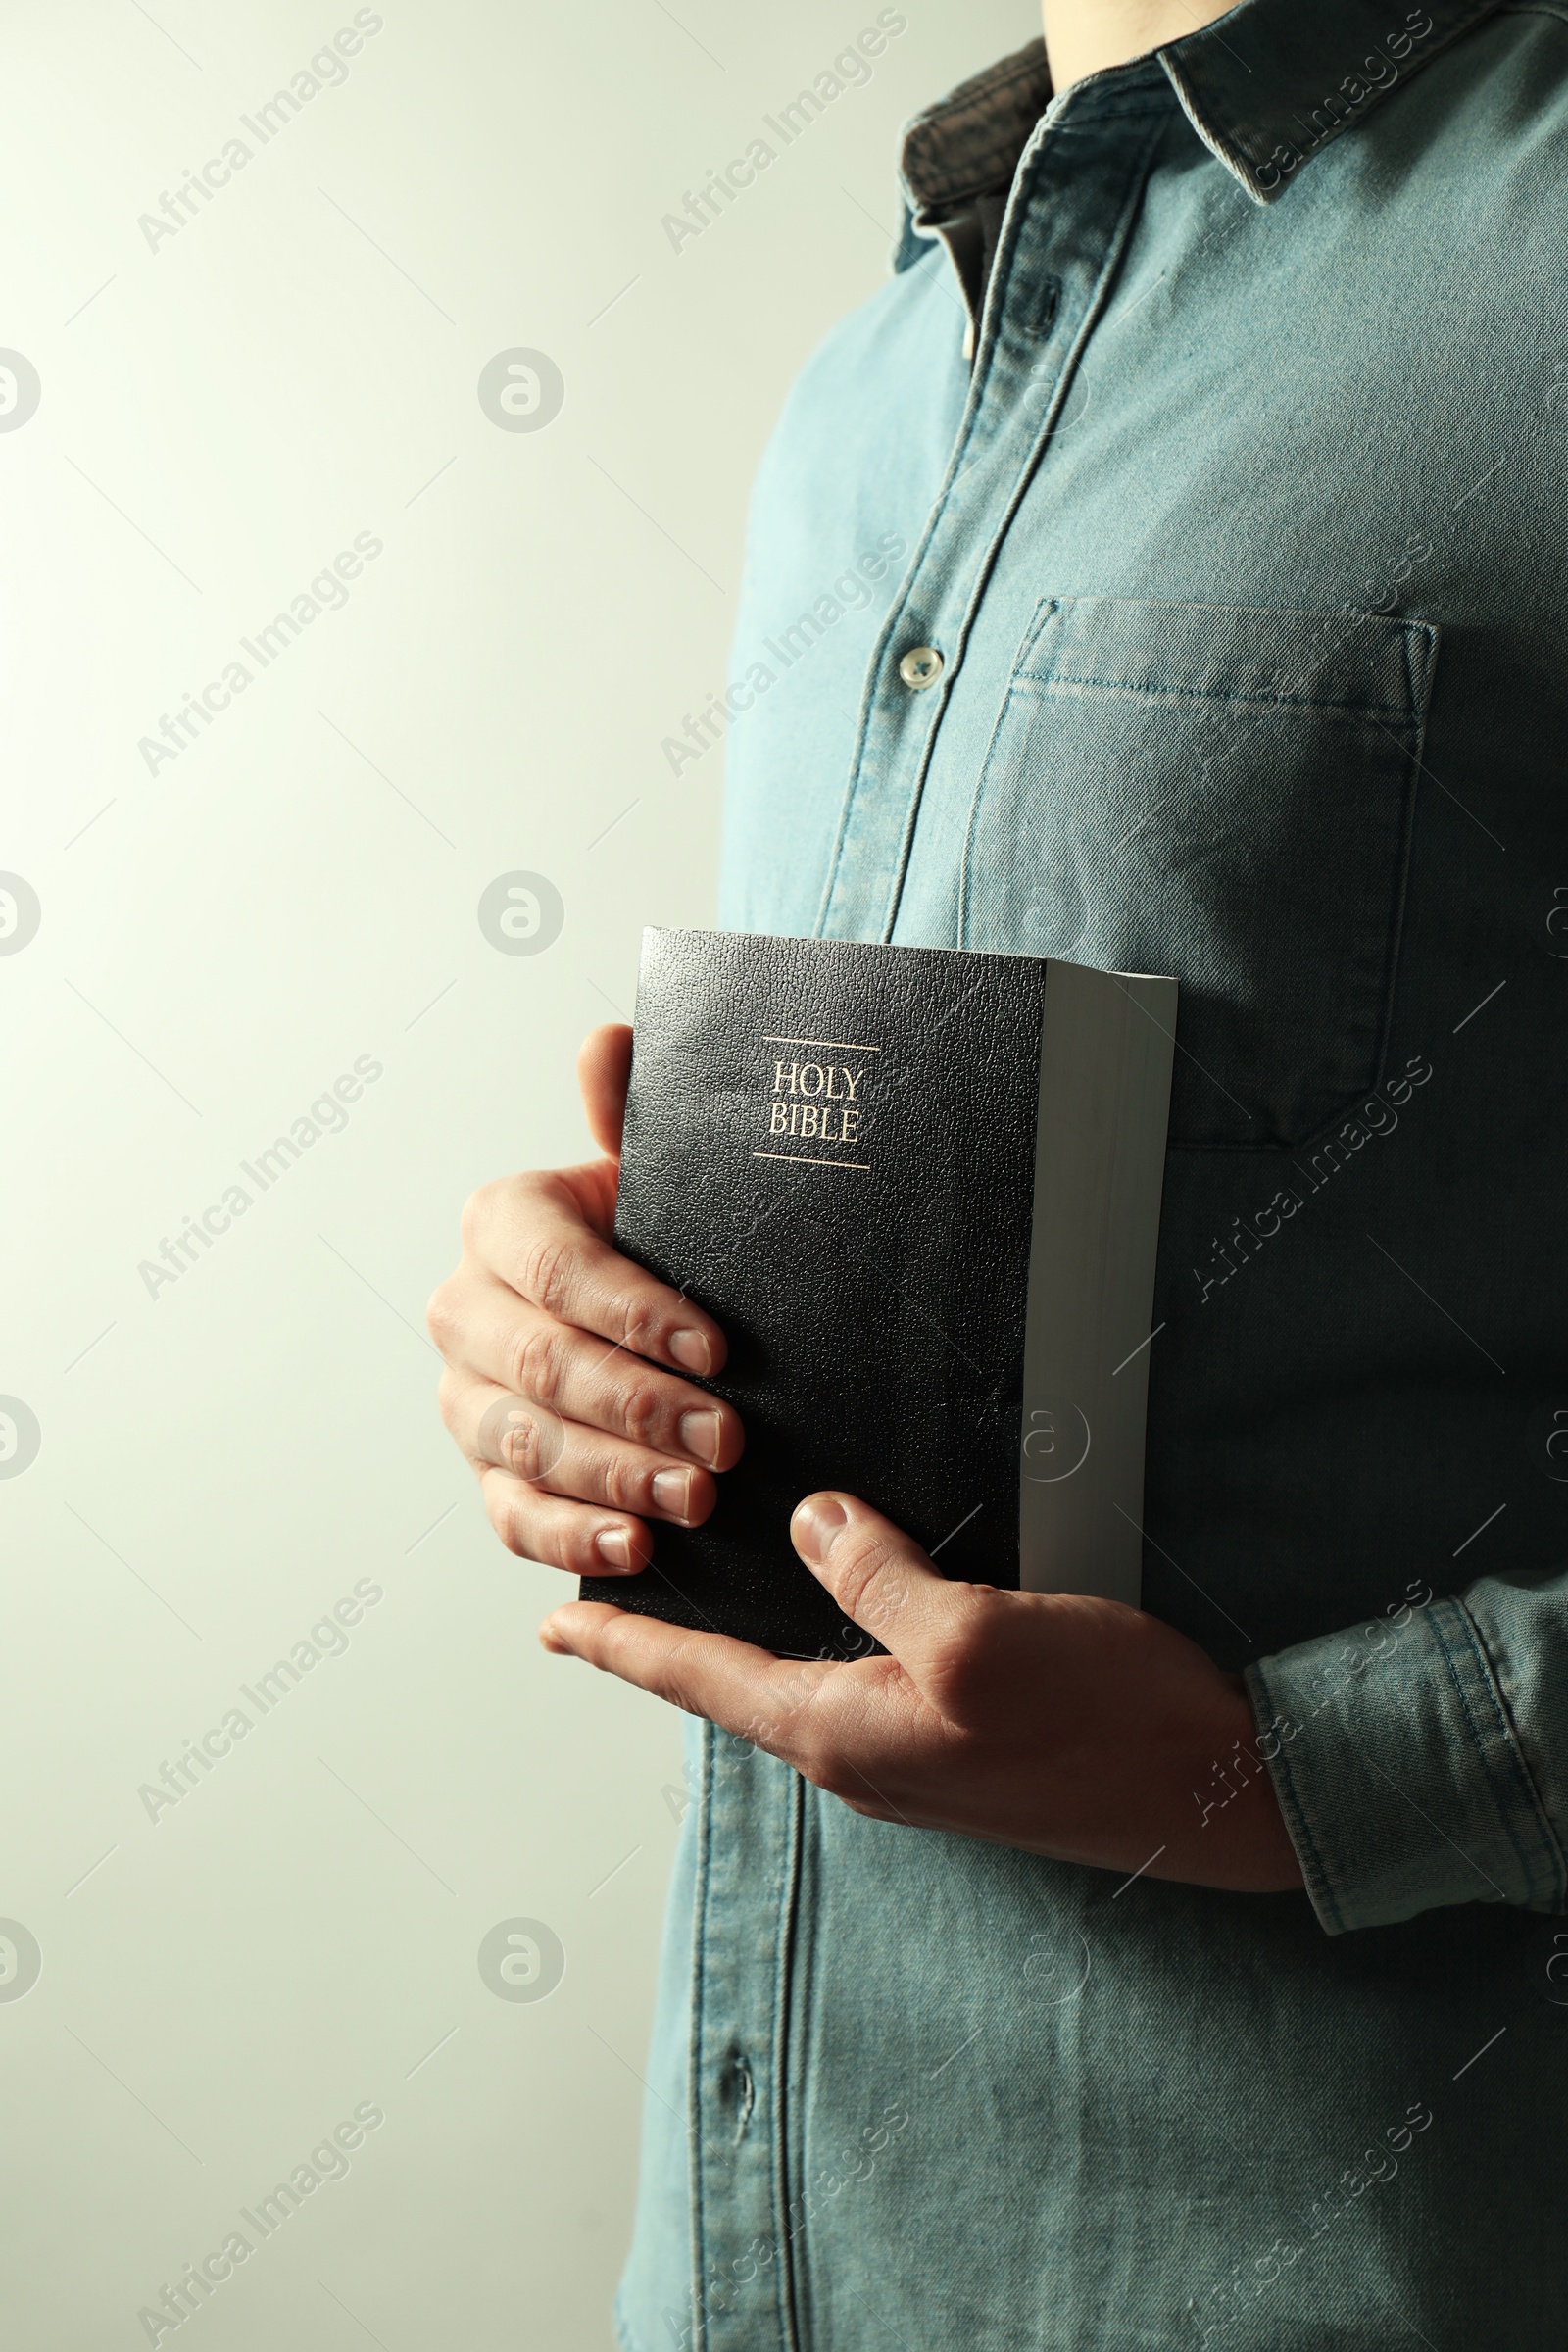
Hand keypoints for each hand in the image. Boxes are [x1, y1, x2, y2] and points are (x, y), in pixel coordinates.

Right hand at [427, 1024, 743, 1576]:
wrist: (640, 1316)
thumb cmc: (651, 1240)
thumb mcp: (650, 1177)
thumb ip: (628, 1114)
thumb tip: (611, 1038)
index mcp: (501, 1223)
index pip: (557, 1269)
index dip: (635, 1312)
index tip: (715, 1350)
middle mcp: (465, 1311)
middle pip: (542, 1365)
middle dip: (637, 1407)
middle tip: (725, 1439)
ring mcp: (467, 1399)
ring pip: (527, 1446)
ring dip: (616, 1477)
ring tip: (697, 1497)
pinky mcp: (486, 1475)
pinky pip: (514, 1518)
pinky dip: (573, 1539)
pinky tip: (635, 1549)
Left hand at [540, 1491, 1302, 1893]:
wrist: (1222, 1795)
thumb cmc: (1111, 1722)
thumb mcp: (980, 1632)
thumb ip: (881, 1577)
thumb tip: (812, 1522)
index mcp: (845, 1735)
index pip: (699, 1679)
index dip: (621, 1644)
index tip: (551, 1623)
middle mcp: (864, 1761)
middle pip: (735, 1687)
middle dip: (668, 1642)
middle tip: (608, 1592)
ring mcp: (915, 1762)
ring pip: (796, 1686)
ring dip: (741, 1644)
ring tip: (700, 1596)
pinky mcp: (965, 1747)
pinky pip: (860, 1687)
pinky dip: (821, 1643)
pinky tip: (830, 1614)